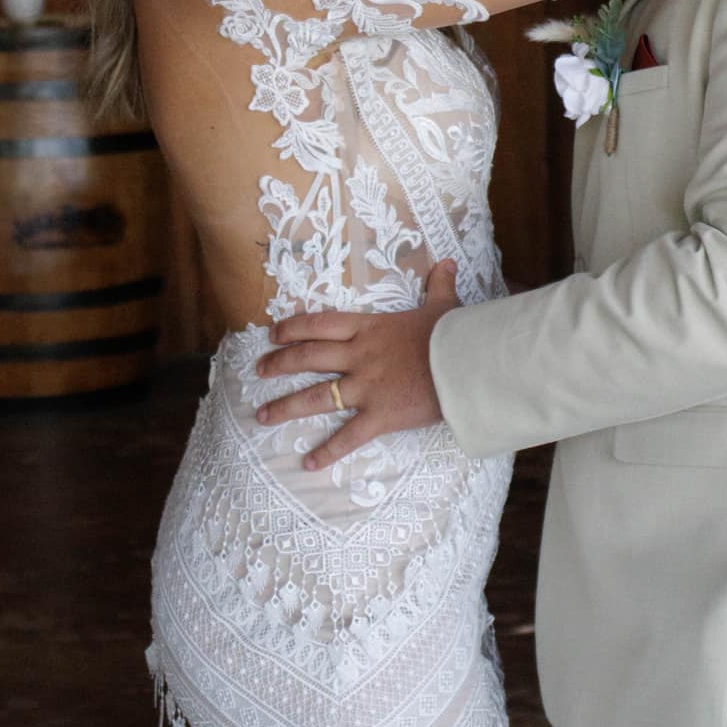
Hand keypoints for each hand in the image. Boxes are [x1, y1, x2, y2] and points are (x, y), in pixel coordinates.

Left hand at [254, 261, 462, 471]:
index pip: (321, 324)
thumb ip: (439, 286)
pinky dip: (327, 451)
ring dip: (286, 407)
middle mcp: (359, 356)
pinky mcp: (379, 416)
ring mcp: (366, 387)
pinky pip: (348, 436)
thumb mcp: (444, 307)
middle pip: (309, 358)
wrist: (467, 364)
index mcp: (370, 328)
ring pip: (316, 397)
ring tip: (262, 416)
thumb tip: (447, 263)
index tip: (273, 334)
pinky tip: (308, 463)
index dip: (293, 328)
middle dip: (280, 364)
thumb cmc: (454, 335)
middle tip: (259, 371)